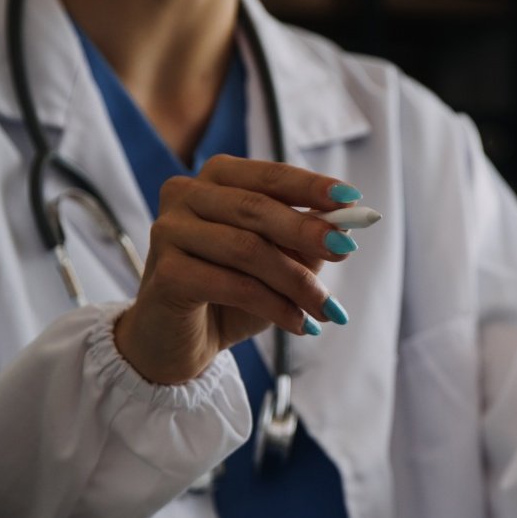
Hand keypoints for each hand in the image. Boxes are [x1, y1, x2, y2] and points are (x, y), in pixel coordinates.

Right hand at [114, 155, 371, 384]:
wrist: (182, 342)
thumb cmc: (232, 294)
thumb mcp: (278, 263)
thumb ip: (306, 240)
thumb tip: (346, 227)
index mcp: (216, 180)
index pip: (269, 175)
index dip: (310, 186)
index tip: (351, 199)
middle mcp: (185, 195)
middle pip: (256, 207)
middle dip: (307, 230)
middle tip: (345, 250)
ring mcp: (168, 231)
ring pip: (247, 248)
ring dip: (296, 281)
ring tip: (326, 309)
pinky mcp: (165, 273)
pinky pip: (232, 285)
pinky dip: (274, 306)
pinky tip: (298, 324)